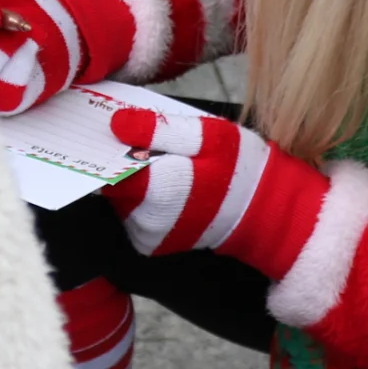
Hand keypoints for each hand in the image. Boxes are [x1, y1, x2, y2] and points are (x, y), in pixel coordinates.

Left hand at [100, 107, 329, 267]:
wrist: (265, 214)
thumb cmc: (239, 168)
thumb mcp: (206, 136)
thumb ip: (159, 130)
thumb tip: (115, 124)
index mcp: (157, 192)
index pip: (106, 169)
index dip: (102, 147)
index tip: (105, 129)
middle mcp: (145, 221)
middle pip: (111, 183)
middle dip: (119, 160)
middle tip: (137, 139)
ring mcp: (147, 237)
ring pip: (120, 199)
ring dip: (132, 180)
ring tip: (159, 162)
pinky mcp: (150, 244)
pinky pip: (131, 215)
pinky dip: (140, 198)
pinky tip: (163, 184)